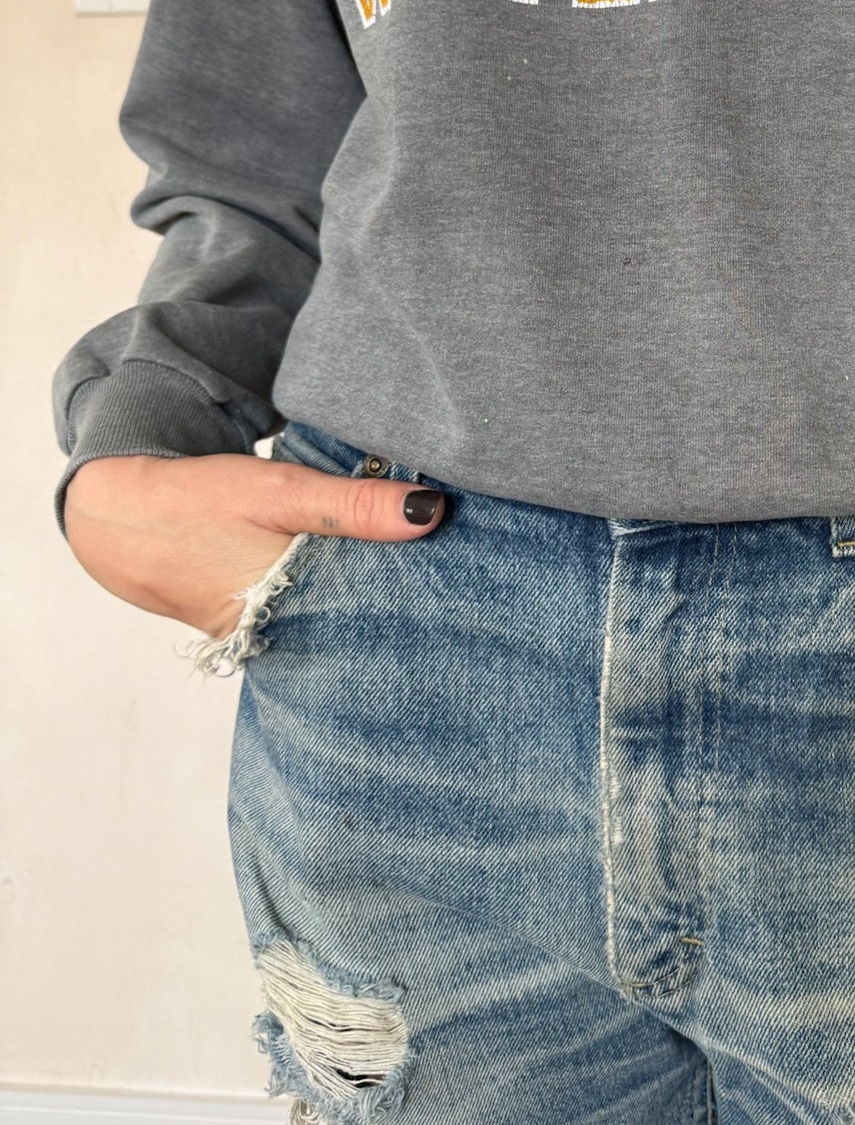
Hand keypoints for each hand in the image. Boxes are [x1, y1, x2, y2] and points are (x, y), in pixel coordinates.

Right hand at [63, 451, 446, 639]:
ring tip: (430, 581)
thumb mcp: (279, 492)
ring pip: (335, 617)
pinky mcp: (255, 622)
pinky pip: (310, 613)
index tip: (467, 582)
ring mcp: (267, 632)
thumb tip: (430, 513)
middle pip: (360, 622)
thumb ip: (353, 506)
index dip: (421, 597)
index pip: (375, 616)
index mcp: (290, 607)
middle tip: (462, 584)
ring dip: (369, 596)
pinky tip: (369, 577)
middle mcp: (281, 632)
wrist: (117, 516)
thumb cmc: (195, 500)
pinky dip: (335, 594)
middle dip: (401, 602)